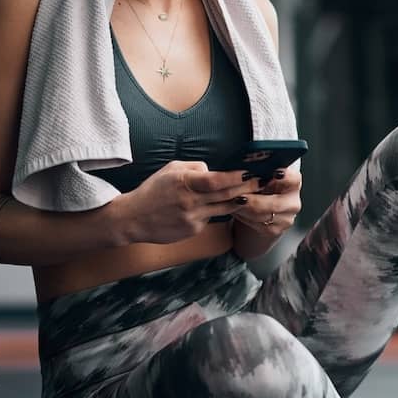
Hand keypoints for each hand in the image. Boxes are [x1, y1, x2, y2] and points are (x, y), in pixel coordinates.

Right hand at [114, 161, 259, 244]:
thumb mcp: (171, 170)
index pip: (217, 180)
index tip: (251, 172)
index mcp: (185, 182)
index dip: (237, 177)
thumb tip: (215, 170)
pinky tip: (225, 205)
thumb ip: (195, 168)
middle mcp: (190, 201)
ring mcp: (193, 218)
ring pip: (224, 208)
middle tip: (263, 181)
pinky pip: (211, 217)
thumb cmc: (153, 190)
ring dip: (240, 201)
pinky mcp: (193, 230)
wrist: (133, 218)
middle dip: (247, 187)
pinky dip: (218, 210)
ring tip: (254, 193)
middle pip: (226, 195)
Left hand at [231, 167, 302, 236]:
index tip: (274, 173)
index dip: (285, 177)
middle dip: (255, 201)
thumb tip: (245, 168)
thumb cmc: (258, 186)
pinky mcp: (276, 230)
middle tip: (239, 197)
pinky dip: (245, 218)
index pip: (293, 179)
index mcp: (292, 182)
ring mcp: (287, 218)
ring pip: (264, 216)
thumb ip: (257, 171)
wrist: (258, 206)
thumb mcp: (260, 175)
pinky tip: (236, 211)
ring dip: (245, 210)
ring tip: (232, 202)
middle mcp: (293, 201)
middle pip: (276, 204)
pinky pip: (259, 226)